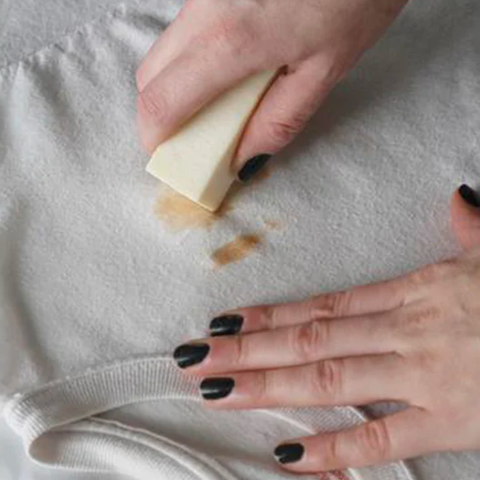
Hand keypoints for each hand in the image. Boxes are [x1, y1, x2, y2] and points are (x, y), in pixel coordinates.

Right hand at [137, 0, 406, 179]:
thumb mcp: (326, 71)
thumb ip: (279, 121)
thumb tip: (243, 159)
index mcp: (229, 41)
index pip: (161, 102)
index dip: (155, 138)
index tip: (168, 157)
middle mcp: (203, 9)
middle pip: (150, 75)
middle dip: (160, 114)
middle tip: (192, 135)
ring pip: (165, 50)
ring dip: (177, 85)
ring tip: (216, 103)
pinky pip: (185, 28)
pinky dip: (192, 58)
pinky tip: (227, 64)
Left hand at [172, 185, 479, 472]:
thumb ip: (470, 231)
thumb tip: (457, 200)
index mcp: (414, 292)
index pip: (322, 305)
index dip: (269, 314)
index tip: (225, 321)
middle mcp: (405, 330)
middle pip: (308, 340)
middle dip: (246, 349)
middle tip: (194, 357)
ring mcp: (424, 374)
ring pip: (328, 379)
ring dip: (267, 385)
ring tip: (217, 391)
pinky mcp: (452, 419)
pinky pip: (382, 438)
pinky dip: (334, 450)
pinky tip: (288, 454)